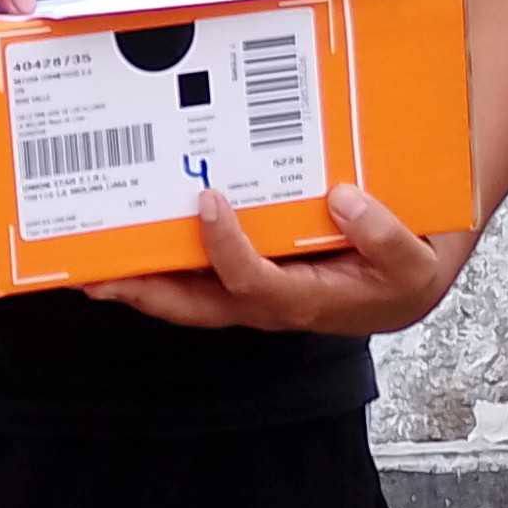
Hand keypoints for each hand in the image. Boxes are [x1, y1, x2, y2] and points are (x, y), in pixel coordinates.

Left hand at [87, 181, 473, 334]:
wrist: (412, 281)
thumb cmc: (407, 271)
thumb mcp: (416, 262)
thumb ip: (387, 238)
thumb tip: (340, 199)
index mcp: (311, 302)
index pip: (255, 286)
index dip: (227, 250)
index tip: (210, 202)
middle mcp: (271, 304)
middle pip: (198, 307)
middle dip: (144, 292)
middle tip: (94, 272)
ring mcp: (254, 293)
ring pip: (188, 295)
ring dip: (140, 280)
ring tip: (90, 257)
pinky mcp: (246, 275)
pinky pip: (196, 273)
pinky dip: (161, 260)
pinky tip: (131, 234)